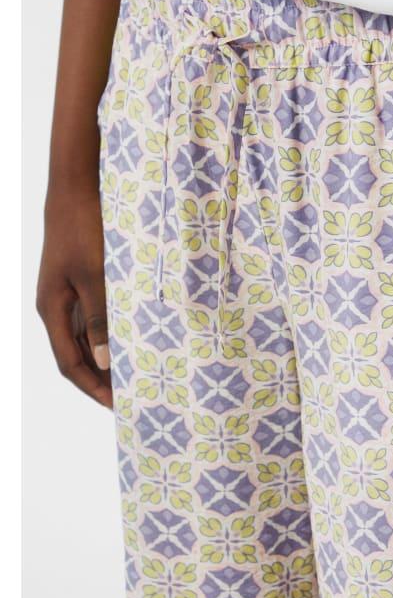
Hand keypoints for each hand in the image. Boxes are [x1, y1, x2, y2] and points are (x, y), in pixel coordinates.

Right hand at [37, 183, 111, 408]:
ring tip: (134, 375)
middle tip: (130, 396)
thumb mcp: (96, 277)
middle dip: (101, 379)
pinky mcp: (79, 284)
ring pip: (86, 340)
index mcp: (53, 311)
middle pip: (77, 356)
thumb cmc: (83, 231)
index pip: (70, 363)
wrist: (75, 192)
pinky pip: (93, 320)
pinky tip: (130, 343)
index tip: (115, 405)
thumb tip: (106, 361)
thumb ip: (101, 319)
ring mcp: (66, 297)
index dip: (92, 387)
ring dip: (106, 359)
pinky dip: (109, 337)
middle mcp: (56, 309)